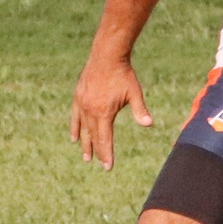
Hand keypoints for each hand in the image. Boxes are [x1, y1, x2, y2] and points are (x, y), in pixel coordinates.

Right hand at [70, 53, 153, 169]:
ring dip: (85, 143)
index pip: (105, 139)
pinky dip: (75, 128)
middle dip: (98, 152)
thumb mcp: (135, 93)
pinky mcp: (78, 97)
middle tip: (100, 165)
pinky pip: (75, 117)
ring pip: (83, 128)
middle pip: (94, 136)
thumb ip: (140, 110)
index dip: (107, 154)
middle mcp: (90, 110)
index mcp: (103, 112)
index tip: (108, 167)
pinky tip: (74, 137)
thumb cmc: (123, 75)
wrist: (107, 56)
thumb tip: (148, 124)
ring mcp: (82, 104)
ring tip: (86, 157)